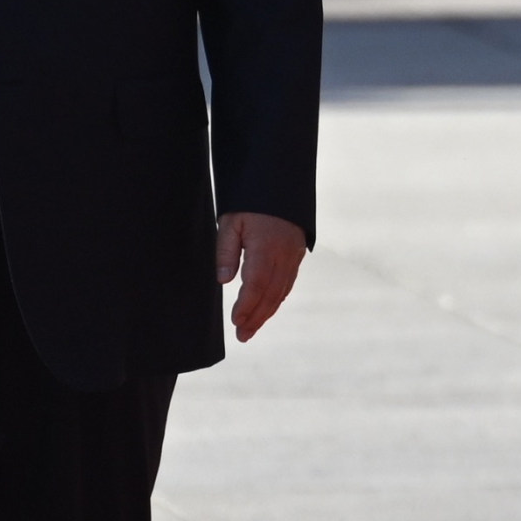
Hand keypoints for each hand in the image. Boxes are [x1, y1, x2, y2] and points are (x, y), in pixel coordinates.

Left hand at [218, 211, 306, 342]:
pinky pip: (287, 283)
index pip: (256, 283)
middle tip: (242, 336)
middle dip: (256, 317)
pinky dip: (277, 300)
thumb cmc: (250, 203)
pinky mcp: (297, 255)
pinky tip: (267, 309)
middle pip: (270, 293)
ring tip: (251, 329)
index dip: (246, 305)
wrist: (280, 185)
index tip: (235, 321)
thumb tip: (223, 281)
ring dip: (266, 313)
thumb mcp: (230, 222)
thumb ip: (226, 252)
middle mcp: (284, 255)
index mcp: (266, 246)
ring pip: (281, 291)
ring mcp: (293, 256)